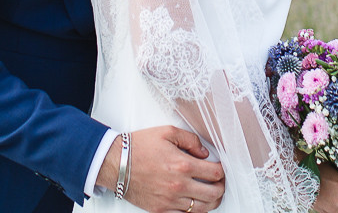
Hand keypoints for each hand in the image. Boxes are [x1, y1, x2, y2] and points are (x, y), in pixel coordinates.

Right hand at [97, 126, 224, 212]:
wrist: (115, 163)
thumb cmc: (138, 147)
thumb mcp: (167, 132)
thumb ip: (190, 140)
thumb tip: (203, 152)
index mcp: (182, 165)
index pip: (215, 173)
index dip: (223, 171)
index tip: (220, 168)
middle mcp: (179, 185)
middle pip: (214, 194)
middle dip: (221, 187)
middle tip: (219, 182)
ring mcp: (170, 200)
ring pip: (202, 208)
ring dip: (211, 201)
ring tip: (211, 194)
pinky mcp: (160, 210)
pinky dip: (194, 211)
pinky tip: (194, 202)